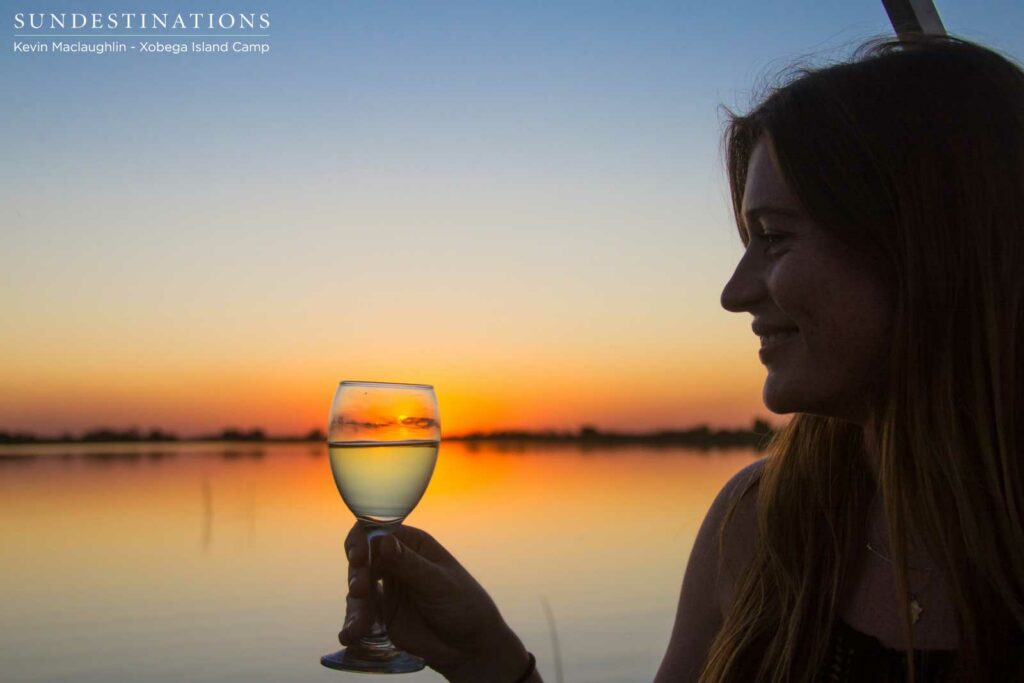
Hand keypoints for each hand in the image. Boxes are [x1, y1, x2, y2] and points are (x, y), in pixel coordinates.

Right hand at [340, 524, 535, 682]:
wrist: (469, 646)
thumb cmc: (463, 605)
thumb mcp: (438, 583)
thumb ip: (409, 564)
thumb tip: (381, 540)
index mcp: (412, 544)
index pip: (378, 531)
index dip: (362, 540)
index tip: (358, 558)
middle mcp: (395, 561)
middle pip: (362, 559)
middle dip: (357, 575)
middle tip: (360, 592)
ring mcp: (387, 588)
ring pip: (358, 589)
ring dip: (355, 606)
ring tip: (359, 628)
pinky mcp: (381, 614)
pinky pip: (359, 614)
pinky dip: (352, 624)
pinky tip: (350, 635)